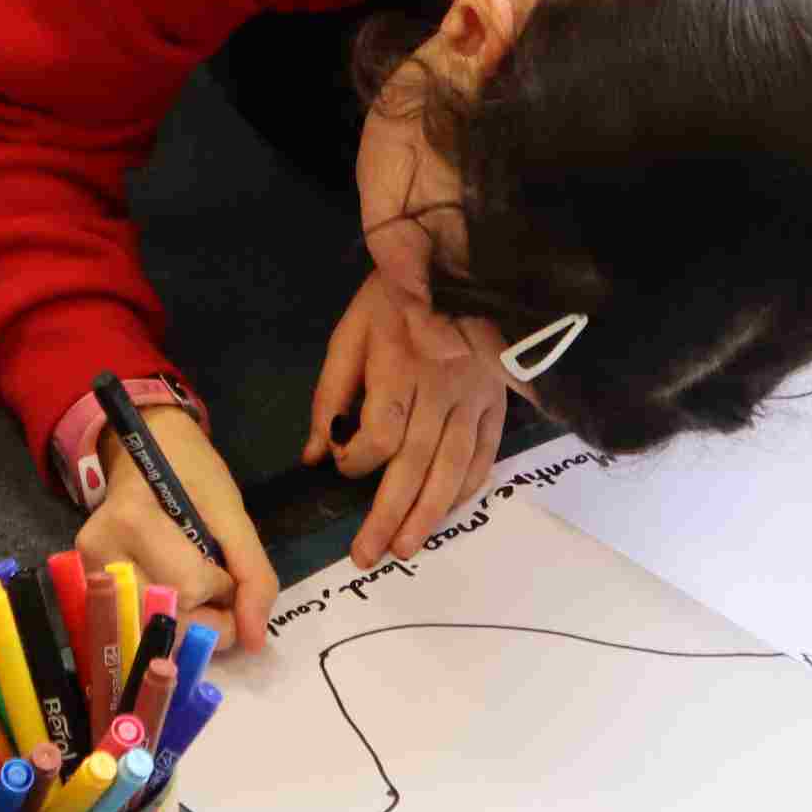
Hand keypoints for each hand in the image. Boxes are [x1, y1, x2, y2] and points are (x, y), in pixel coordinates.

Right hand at [75, 405, 278, 653]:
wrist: (146, 451)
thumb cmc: (190, 472)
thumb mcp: (232, 512)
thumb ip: (252, 574)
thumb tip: (255, 640)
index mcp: (131, 520)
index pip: (190, 587)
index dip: (224, 588)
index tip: (226, 565)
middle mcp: (99, 553)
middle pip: (167, 618)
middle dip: (208, 617)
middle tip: (218, 587)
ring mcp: (88, 575)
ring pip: (151, 633)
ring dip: (189, 624)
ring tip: (197, 591)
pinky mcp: (90, 591)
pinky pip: (138, 629)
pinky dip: (169, 624)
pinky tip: (176, 600)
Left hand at [307, 271, 507, 569]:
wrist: (457, 257)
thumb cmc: (393, 295)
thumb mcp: (349, 333)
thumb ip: (329, 396)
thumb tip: (312, 456)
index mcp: (398, 365)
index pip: (380, 434)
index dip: (355, 461)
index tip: (340, 464)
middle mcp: (441, 387)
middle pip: (415, 464)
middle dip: (389, 515)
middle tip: (369, 554)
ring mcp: (475, 395)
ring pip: (453, 466)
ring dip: (429, 514)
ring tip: (406, 548)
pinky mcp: (498, 398)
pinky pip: (485, 452)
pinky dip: (467, 486)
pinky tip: (448, 509)